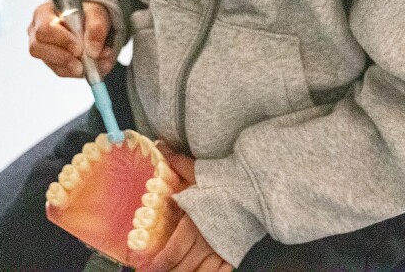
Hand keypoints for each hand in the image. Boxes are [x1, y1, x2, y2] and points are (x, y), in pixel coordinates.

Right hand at [27, 0, 116, 77]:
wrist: (91, 22)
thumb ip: (96, 27)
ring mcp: (42, 49)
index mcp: (43, 13)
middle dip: (64, 58)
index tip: (79, 48)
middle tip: (83, 64)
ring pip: (52, 64)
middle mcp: (36, 31)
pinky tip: (96, 65)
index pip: (44, 29)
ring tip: (99, 61)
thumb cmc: (87, 13)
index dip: (61, 41)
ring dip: (76, 67)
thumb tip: (92, 51)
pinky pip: (62, 71)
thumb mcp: (96, 13)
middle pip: (38, 48)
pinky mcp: (52, 62)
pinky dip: (81, 71)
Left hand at [137, 145, 232, 271]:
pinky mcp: (234, 253)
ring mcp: (220, 251)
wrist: (257, 189)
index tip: (147, 268)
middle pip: (182, 268)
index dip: (157, 264)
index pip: (170, 253)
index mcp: (192, 226)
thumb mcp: (198, 170)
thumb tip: (160, 146)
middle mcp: (204, 243)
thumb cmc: (226, 180)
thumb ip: (177, 162)